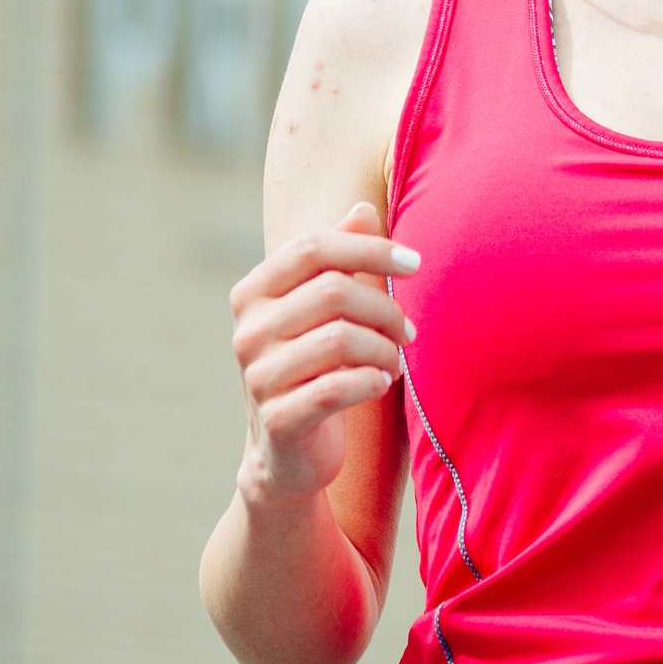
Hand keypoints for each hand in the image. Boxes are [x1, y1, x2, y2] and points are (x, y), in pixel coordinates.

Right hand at [227, 201, 420, 505]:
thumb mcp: (323, 311)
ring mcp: (258, 377)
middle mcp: (247, 331)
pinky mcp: (278, 420)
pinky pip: (337, 388)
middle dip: (385, 308)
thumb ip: (340, 260)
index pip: (313, 247)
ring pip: (341, 340)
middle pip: (333, 292)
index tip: (415, 262)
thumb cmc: (314, 367)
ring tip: (395, 361)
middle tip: (409, 331)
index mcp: (253, 293)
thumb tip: (363, 209)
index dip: (369, 249)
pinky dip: (371, 382)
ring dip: (384, 349)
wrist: (289, 454)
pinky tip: (380, 384)